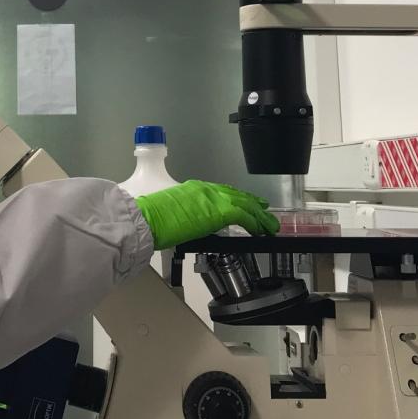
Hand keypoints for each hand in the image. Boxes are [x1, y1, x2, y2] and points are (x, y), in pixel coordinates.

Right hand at [135, 180, 278, 249]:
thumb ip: (190, 214)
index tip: (246, 202)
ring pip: (245, 204)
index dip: (237, 197)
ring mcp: (214, 199)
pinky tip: (260, 230)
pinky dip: (254, 223)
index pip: (223, 191)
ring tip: (269, 224)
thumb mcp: (174, 211)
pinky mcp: (219, 212)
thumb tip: (196, 224)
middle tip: (265, 211)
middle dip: (253, 204)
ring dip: (258, 216)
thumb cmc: (153, 218)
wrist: (148, 218)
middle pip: (237, 195)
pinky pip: (243, 216)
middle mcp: (207, 190)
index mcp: (195, 188)